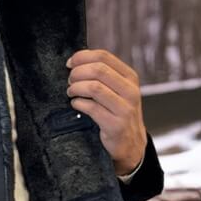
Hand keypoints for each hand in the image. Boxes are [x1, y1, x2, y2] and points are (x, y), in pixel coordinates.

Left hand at [65, 48, 146, 174]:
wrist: (131, 144)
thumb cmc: (118, 113)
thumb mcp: (118, 89)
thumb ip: (102, 74)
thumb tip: (76, 61)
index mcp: (130, 77)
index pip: (103, 56)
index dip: (82, 57)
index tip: (70, 64)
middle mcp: (130, 91)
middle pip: (98, 70)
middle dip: (77, 73)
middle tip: (69, 81)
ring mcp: (125, 109)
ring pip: (94, 87)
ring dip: (76, 88)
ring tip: (71, 93)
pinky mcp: (116, 125)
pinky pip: (91, 108)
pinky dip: (78, 104)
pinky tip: (76, 105)